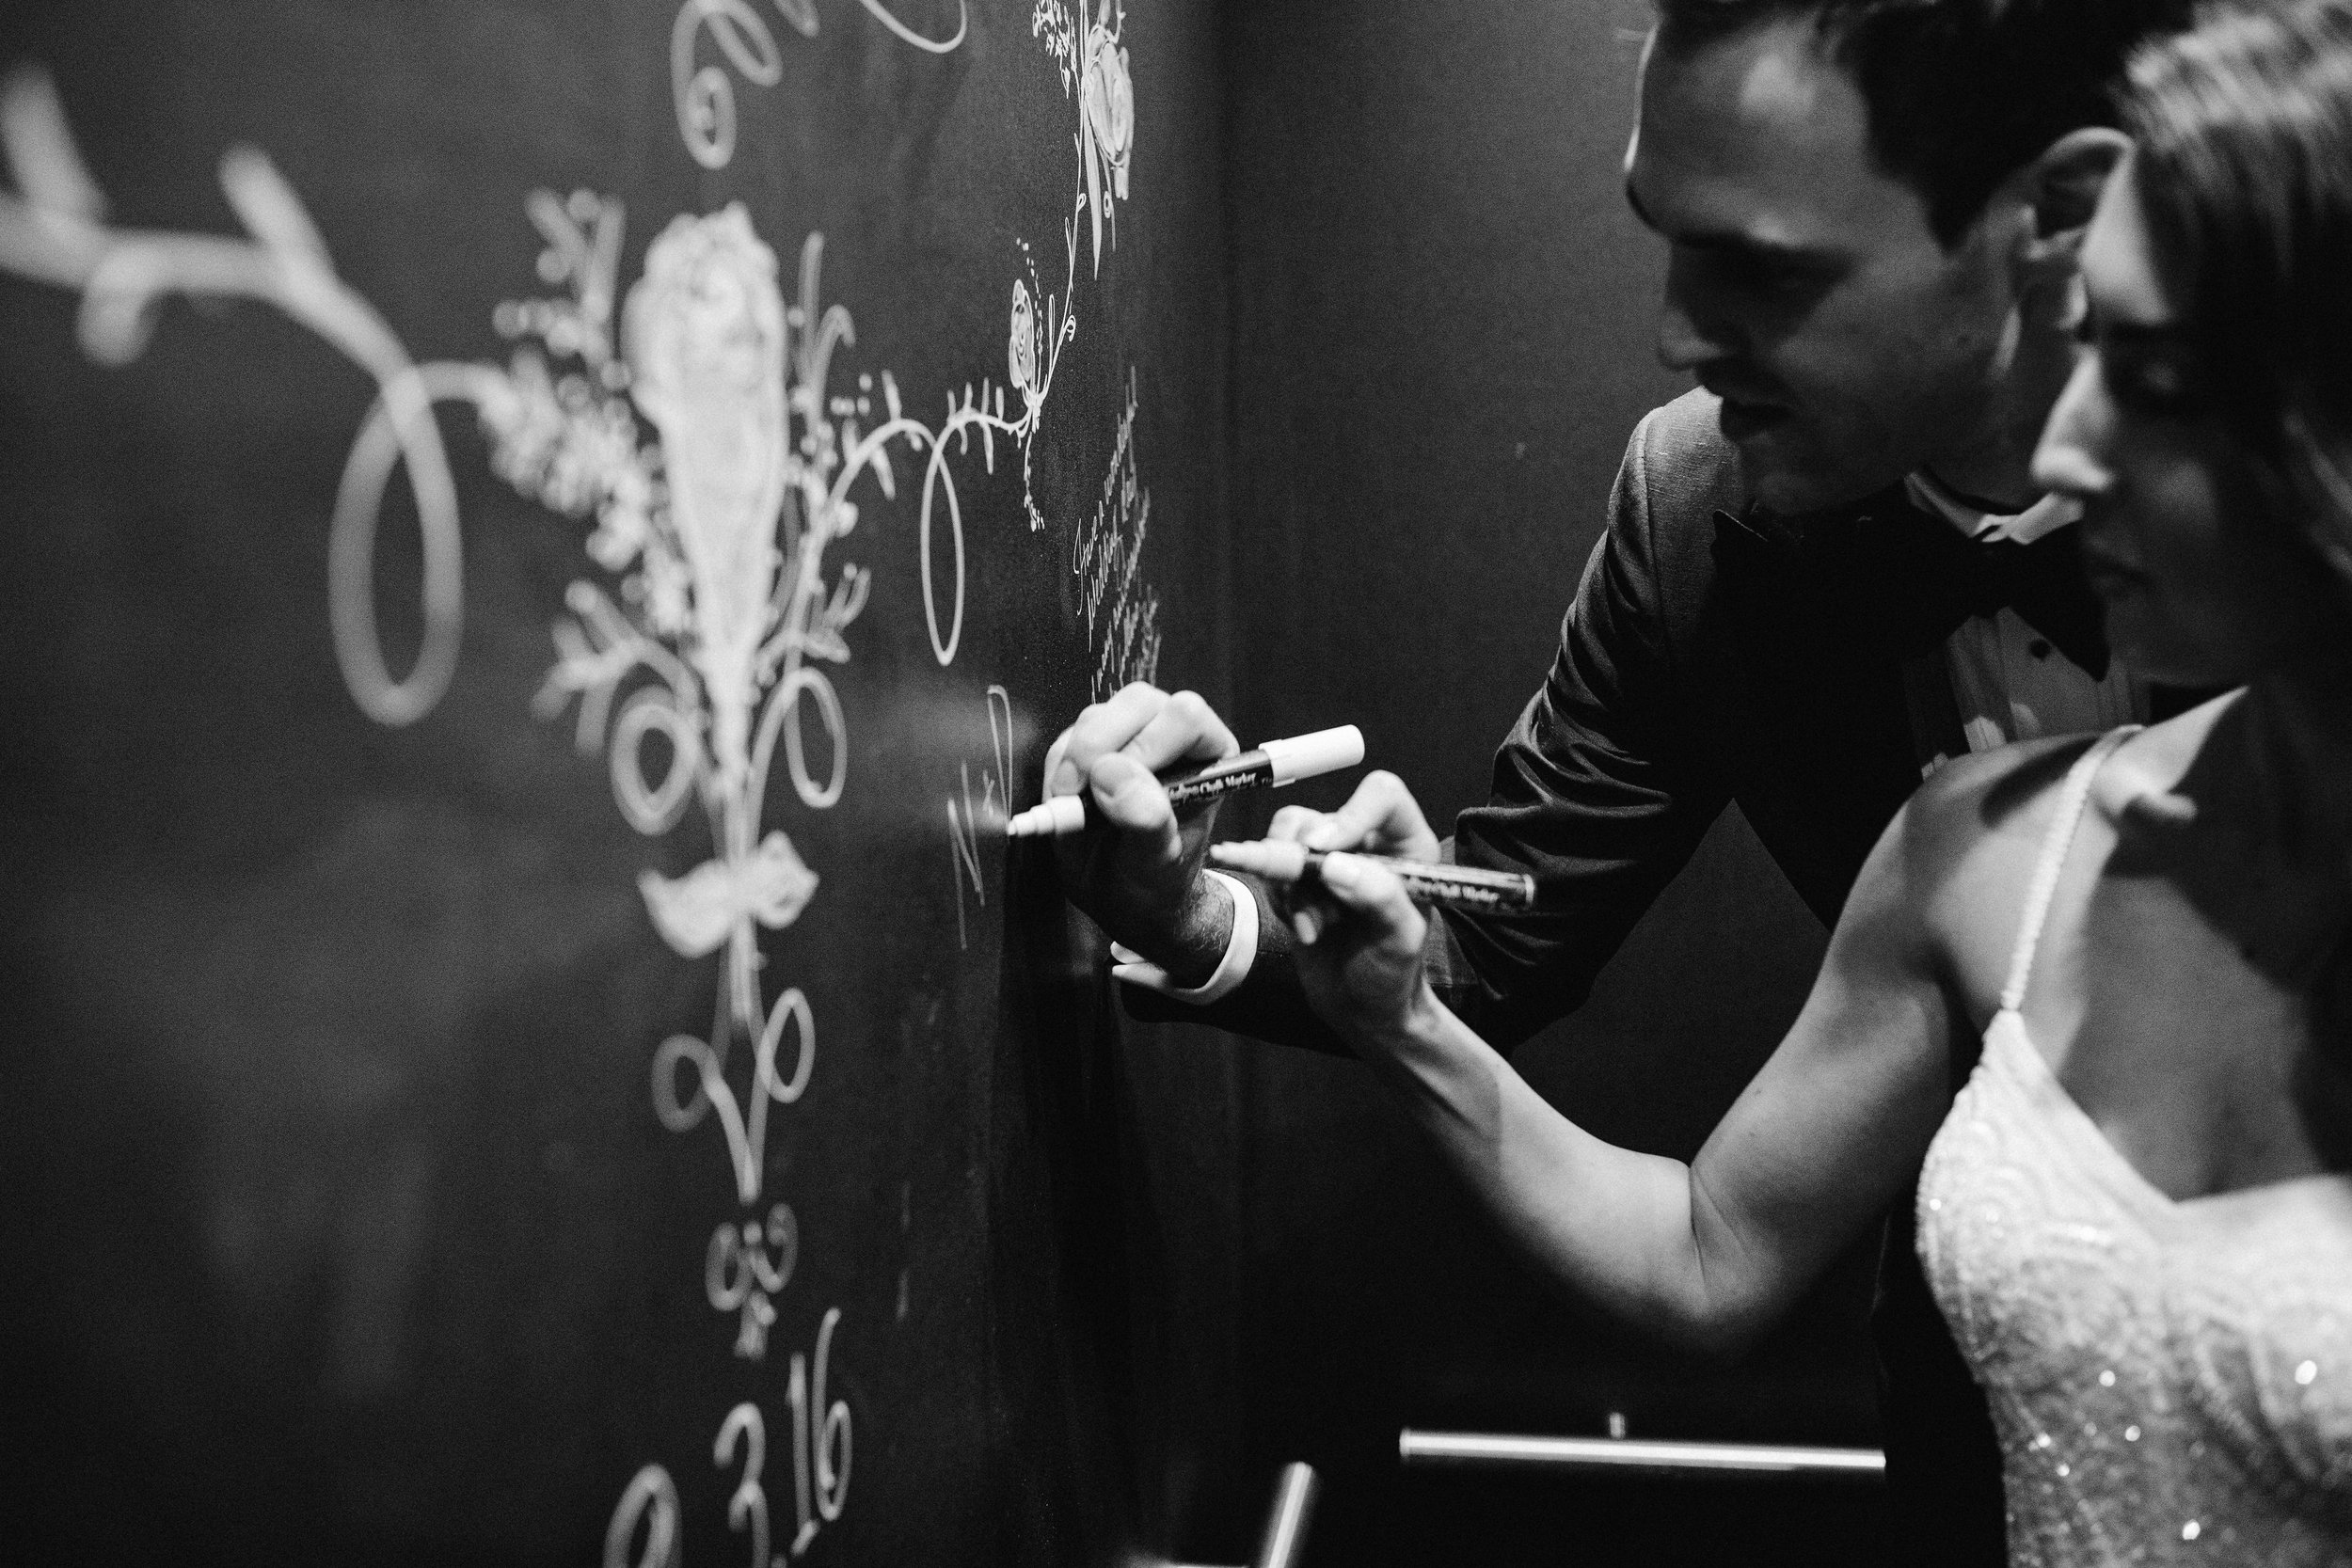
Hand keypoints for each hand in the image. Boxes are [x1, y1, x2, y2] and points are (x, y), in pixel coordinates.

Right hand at [1039, 683, 1239, 980]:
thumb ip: (1147, 820)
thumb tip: (1113, 773)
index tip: (1117, 788)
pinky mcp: (1089, 746)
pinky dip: (1057, 773)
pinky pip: (1065, 739)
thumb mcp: (1157, 862)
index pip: (1187, 716)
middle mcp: (1169, 734)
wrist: (1120, 898)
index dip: (1149, 745)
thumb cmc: (1154, 881)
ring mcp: (1127, 735)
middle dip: (1100, 748)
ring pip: (1097, 717)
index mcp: (1207, 755)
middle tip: (1082, 794)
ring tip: (1078, 809)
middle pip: (1138, 701)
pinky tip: (1069, 804)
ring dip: (1075, 764)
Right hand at [1262, 770, 1441, 1045]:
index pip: (1381, 796)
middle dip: (1305, 865)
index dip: (1349, 815)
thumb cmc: (1391, 974)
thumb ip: (1377, 895)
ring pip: (1286, 834)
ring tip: (1312, 924)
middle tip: (1312, 908)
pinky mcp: (1299, 875)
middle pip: (1319, 817)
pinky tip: (1303, 928)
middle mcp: (1368, 841)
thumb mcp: (1398, 939)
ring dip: (1289, 884)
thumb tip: (1333, 862)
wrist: (1360, 1008)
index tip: (1323, 847)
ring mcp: (1330, 856)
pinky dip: (1278, 897)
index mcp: (1407, 845)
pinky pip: (1270, 863)